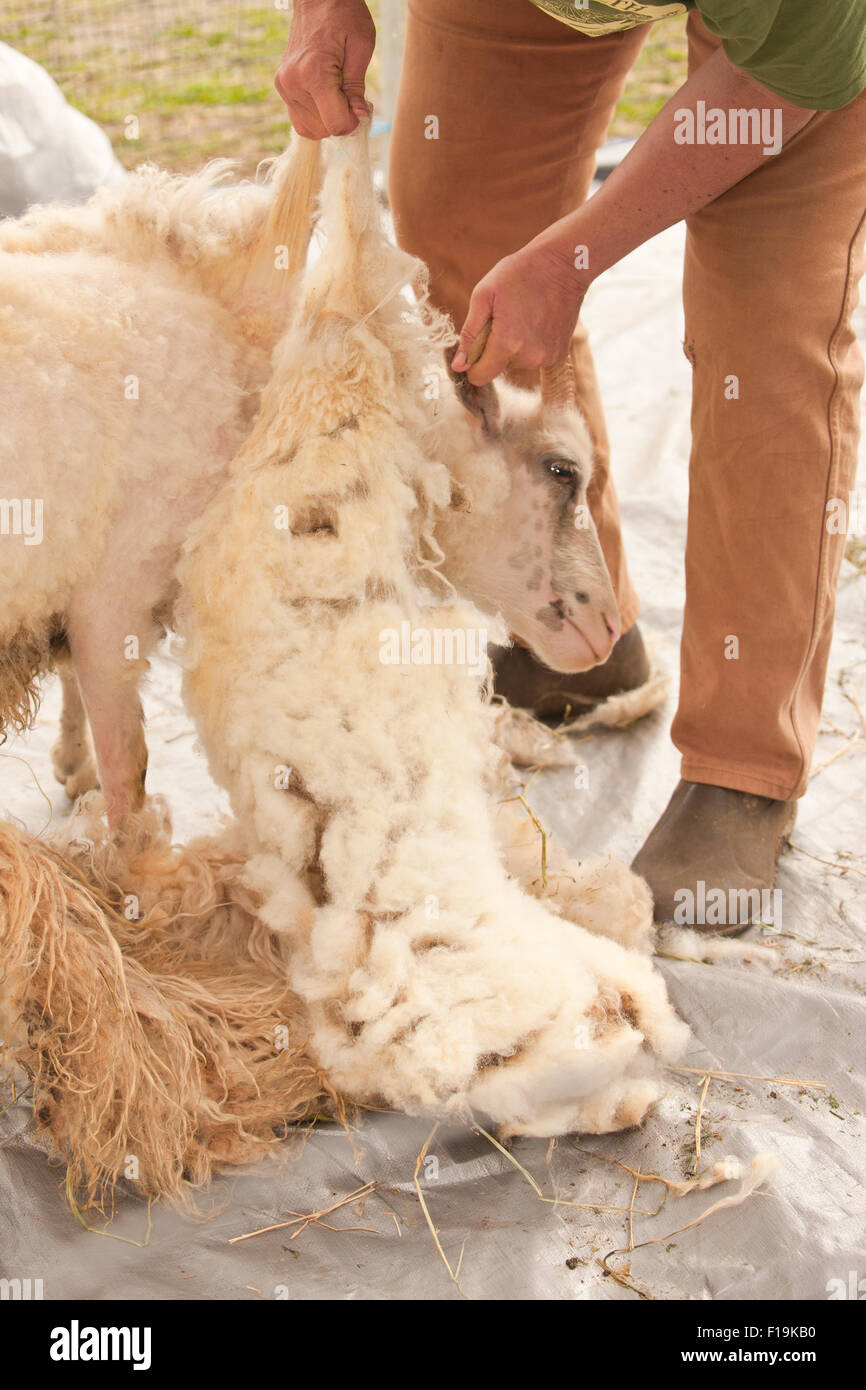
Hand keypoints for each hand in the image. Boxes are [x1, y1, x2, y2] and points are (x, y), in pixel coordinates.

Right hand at [275, 0, 375, 137]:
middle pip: (324, 129)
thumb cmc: (343, 15)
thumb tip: (359, 116)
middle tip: (348, 94)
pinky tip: (325, 98)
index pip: (335, 124)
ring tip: (336, 92)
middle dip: (341, 118)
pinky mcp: (282, 86)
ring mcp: (284, 86)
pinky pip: (301, 120)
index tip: (359, 107)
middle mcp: (293, 83)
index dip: (353, 122)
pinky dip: (317, 117)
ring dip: (328, 119)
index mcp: (313, 73)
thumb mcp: (361, 46)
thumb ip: (357, 86)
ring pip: (311, 129)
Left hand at [451, 237, 587, 384]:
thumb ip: (469, 334)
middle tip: (506, 317)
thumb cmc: (520, 273)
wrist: (564, 265)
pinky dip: (531, 345)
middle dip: (495, 347)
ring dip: (514, 345)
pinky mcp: (559, 355)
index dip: (473, 363)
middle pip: (498, 367)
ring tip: (523, 316)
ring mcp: (547, 358)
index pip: (480, 376)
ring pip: (516, 362)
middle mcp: (529, 357)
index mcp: (508, 344)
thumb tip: (459, 367)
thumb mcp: (484, 295)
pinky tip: (538, 321)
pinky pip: (534, 358)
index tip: (477, 343)